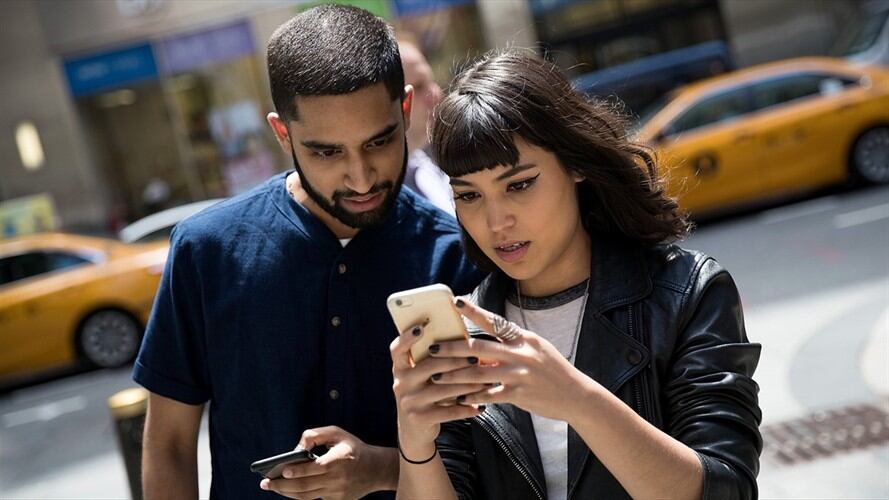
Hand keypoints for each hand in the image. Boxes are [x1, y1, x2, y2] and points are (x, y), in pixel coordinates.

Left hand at [260, 426, 392, 498]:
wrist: (376, 469)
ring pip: (307, 496)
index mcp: (340, 460)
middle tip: (265, 483)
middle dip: (282, 486)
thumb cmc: (352, 448)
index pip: (317, 468)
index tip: (283, 471)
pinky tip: (287, 490)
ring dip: (287, 492)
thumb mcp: (337, 433)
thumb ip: (316, 435)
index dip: (299, 471)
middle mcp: (339, 479)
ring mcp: (338, 493)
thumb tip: (297, 448)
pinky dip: (298, 496)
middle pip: (306, 486)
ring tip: (272, 487)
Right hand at [390, 322, 486, 458]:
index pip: (397, 349)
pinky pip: (447, 411)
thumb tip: (459, 338)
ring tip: (486, 381)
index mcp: (400, 369)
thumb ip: (431, 361)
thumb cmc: (424, 395)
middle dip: (455, 361)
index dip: (407, 337)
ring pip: (442, 389)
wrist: (414, 432)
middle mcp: (401, 384)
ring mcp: (409, 402)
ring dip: (467, 385)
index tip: (421, 327)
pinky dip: (466, 408)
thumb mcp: (420, 378)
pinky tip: (480, 406)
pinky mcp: (419, 419)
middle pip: (429, 366)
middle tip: (476, 358)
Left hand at [429, 299, 592, 420]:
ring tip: (436, 377)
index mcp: (524, 338)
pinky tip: (458, 399)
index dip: (474, 312)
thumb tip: (481, 346)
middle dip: (452, 348)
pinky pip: (488, 395)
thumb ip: (511, 346)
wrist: (577, 395)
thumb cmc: (553, 370)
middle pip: (478, 347)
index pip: (494, 321)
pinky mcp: (518, 394)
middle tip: (433, 348)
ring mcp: (519, 374)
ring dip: (454, 376)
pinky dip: (472, 397)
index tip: (455, 302)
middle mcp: (521, 353)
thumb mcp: (536, 349)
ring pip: (478, 373)